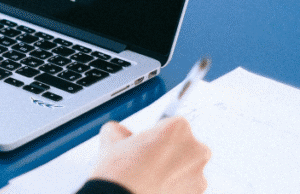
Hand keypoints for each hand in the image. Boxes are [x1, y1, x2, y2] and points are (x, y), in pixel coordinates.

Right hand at [89, 117, 210, 193]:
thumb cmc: (121, 172)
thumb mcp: (111, 137)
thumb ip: (121, 130)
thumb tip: (122, 134)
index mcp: (179, 128)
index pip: (172, 123)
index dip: (156, 133)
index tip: (147, 141)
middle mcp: (195, 149)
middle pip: (186, 144)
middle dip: (170, 150)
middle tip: (148, 158)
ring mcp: (199, 175)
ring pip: (187, 167)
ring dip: (173, 169)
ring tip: (149, 176)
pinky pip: (188, 186)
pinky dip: (176, 187)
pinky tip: (155, 187)